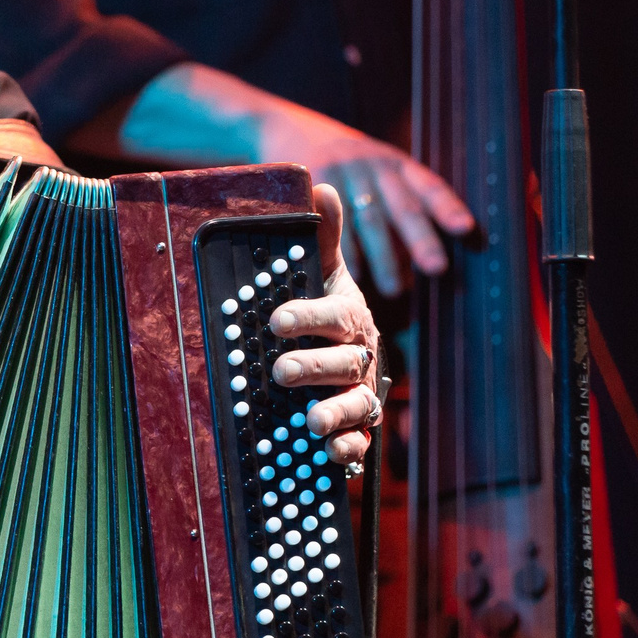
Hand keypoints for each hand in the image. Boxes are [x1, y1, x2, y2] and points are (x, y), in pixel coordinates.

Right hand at [251, 99, 470, 295]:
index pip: (428, 184)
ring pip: (369, 219)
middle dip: (421, 239)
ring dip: (384, 257)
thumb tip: (424, 261)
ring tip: (395, 289)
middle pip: (402, 205)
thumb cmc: (345, 168)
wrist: (288, 128)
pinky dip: (346, 252)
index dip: (447, 206)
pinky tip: (355, 275)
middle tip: (437, 268)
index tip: (466, 229)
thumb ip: (398, 202)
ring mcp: (344, 172)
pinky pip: (335, 224)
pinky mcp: (315, 183)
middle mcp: (374, 164)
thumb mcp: (375, 169)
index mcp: (396, 163)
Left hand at [265, 183, 385, 467]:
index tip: (276, 320)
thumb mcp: (322, 271)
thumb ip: (323, 236)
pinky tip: (329, 452)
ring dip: (335, 413)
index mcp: (349, 317)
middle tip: (281, 371)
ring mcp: (361, 393)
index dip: (307, 317)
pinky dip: (347, 450)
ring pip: (357, 404)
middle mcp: (361, 357)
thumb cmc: (329, 310)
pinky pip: (359, 442)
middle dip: (314, 367)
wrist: (350, 353)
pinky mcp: (357, 427)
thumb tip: (323, 185)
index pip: (334, 316)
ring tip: (311, 421)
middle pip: (344, 363)